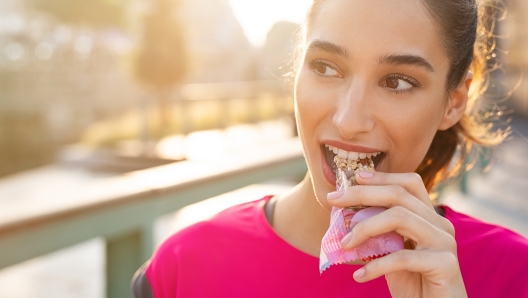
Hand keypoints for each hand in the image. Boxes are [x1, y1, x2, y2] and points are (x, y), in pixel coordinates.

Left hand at [327, 171, 466, 297]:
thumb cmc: (412, 283)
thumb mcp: (390, 252)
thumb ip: (377, 233)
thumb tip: (344, 214)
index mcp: (429, 218)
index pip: (409, 183)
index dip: (382, 177)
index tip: (354, 177)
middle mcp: (441, 225)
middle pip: (399, 195)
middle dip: (362, 194)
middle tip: (333, 201)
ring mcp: (445, 243)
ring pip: (400, 218)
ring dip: (365, 228)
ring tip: (344, 244)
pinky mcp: (445, 265)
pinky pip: (403, 257)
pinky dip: (376, 265)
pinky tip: (360, 275)